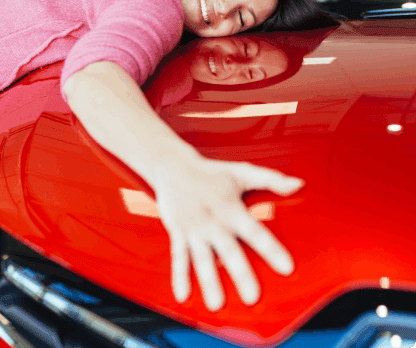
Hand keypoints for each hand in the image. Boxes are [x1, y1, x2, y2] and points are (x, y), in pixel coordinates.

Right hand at [152, 157, 303, 310]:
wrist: (172, 167)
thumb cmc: (211, 172)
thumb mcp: (241, 172)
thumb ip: (271, 180)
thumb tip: (299, 185)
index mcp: (230, 208)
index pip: (254, 231)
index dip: (270, 249)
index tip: (287, 268)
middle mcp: (212, 221)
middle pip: (228, 250)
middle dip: (240, 274)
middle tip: (252, 297)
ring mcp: (193, 229)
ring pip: (202, 259)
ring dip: (209, 282)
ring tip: (216, 305)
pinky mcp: (178, 233)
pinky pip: (178, 257)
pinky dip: (179, 276)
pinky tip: (183, 296)